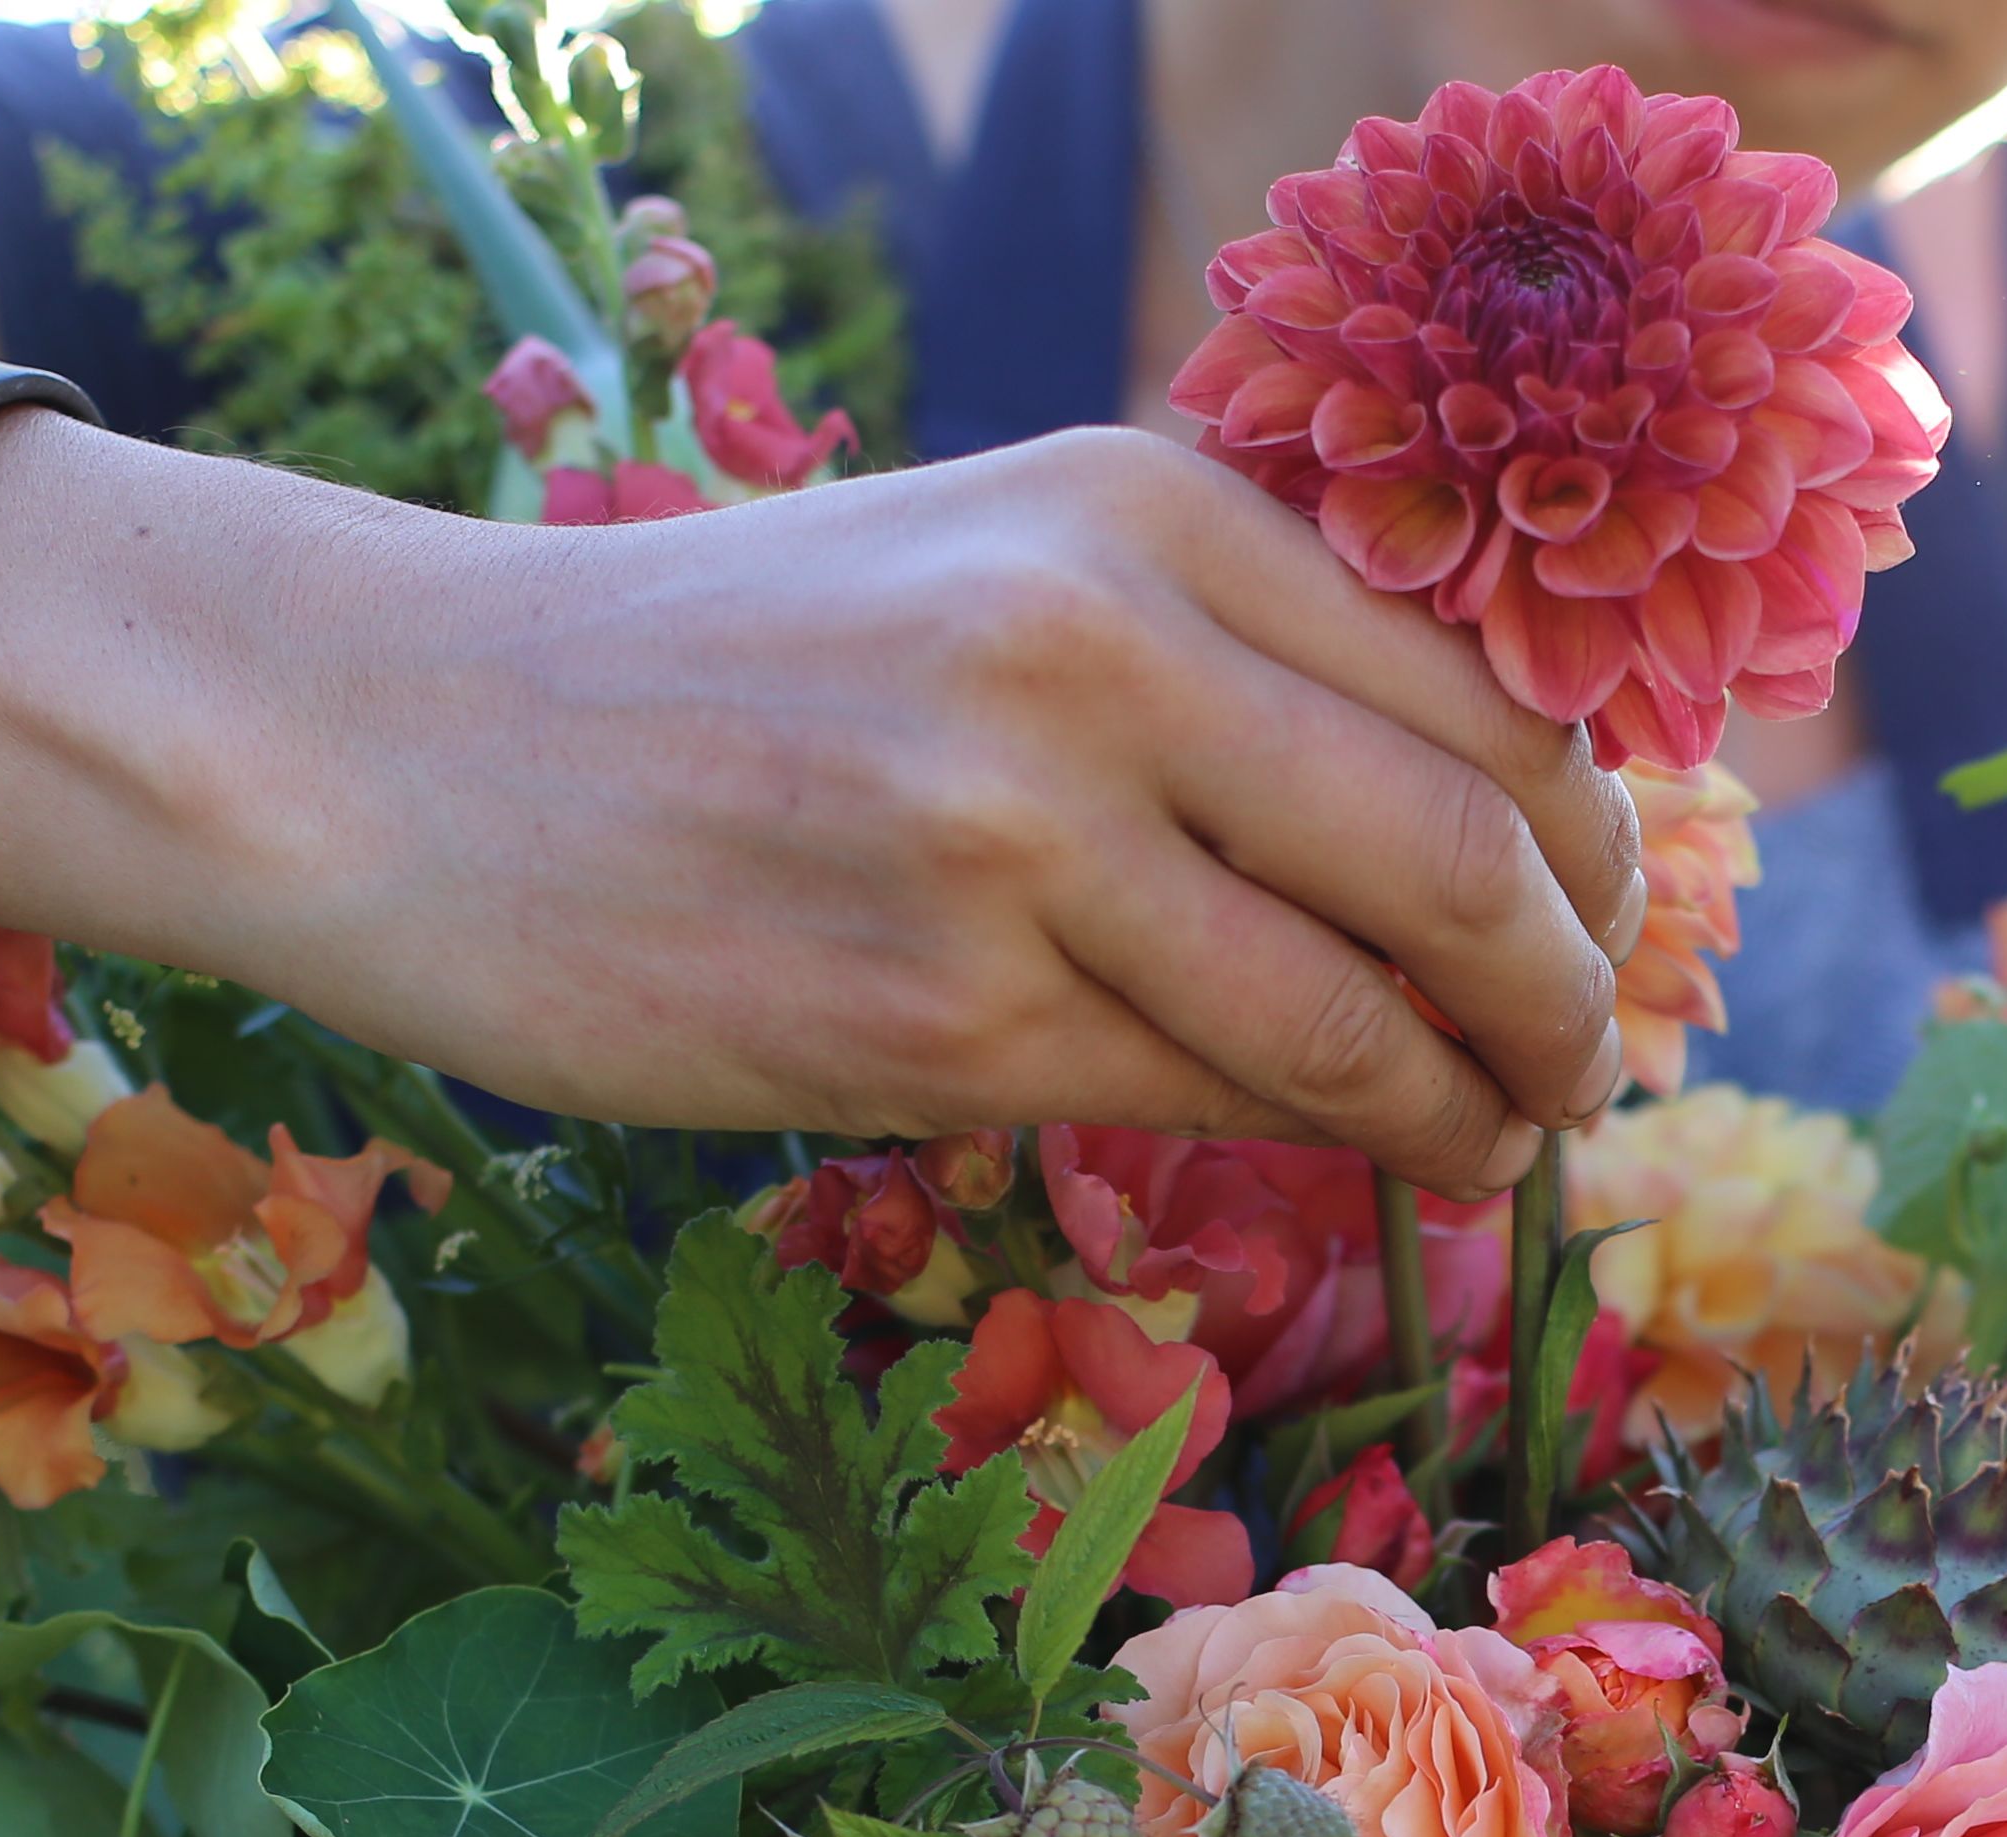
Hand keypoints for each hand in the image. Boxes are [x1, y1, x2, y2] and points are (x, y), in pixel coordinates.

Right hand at [0, 423, 1646, 1193]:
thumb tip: (1489, 817)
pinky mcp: (937, 1018)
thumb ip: (1220, 650)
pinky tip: (1338, 1160)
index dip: (1588, 845)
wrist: (406, 746)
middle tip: (1578, 1071)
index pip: (1481, 693)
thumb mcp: (989, 559)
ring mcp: (1013, 840)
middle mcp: (1094, 646)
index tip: (1600, 925)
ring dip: (1461, 1111)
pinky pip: (1195, 1104)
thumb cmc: (721, 674)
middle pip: (1465, 862)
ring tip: (1485, 1142)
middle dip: (1563, 1000)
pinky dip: (1303, 1149)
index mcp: (1137, 506)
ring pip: (1349, 1017)